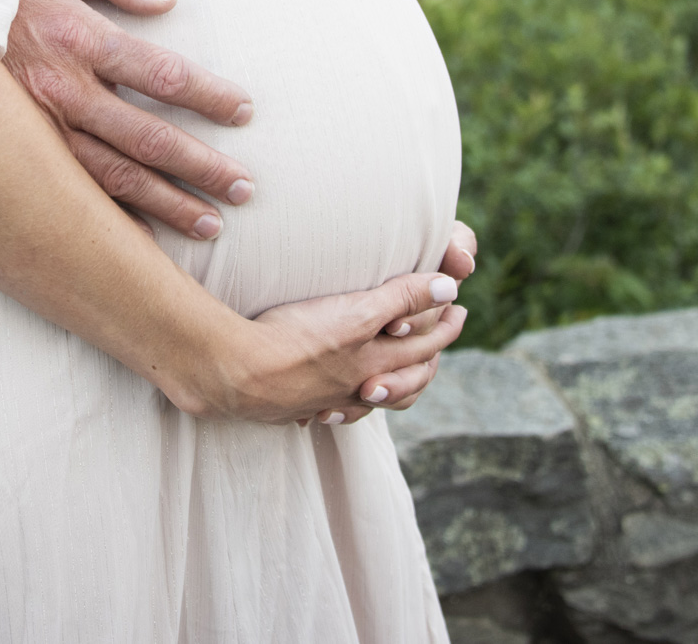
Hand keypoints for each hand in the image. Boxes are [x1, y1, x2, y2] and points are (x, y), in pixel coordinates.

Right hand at [5, 0, 255, 239]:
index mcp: (77, 38)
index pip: (161, 74)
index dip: (208, 96)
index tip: (244, 112)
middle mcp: (62, 92)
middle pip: (148, 139)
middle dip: (202, 167)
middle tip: (245, 189)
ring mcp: (38, 131)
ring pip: (114, 179)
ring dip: (167, 204)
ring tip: (210, 225)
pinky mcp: (16, 155)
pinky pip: (70, 196)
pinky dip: (109, 223)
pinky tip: (141, 244)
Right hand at [172, 264, 469, 424]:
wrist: (239, 375)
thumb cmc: (298, 340)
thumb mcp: (356, 313)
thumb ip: (402, 299)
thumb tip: (450, 288)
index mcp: (378, 365)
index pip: (425, 348)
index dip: (445, 326)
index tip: (458, 309)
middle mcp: (357, 388)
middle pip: (405, 383)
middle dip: (426, 361)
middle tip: (436, 344)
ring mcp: (327, 400)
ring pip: (369, 402)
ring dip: (388, 390)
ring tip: (391, 380)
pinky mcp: (296, 404)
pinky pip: (329, 410)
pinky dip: (341, 407)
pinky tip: (329, 403)